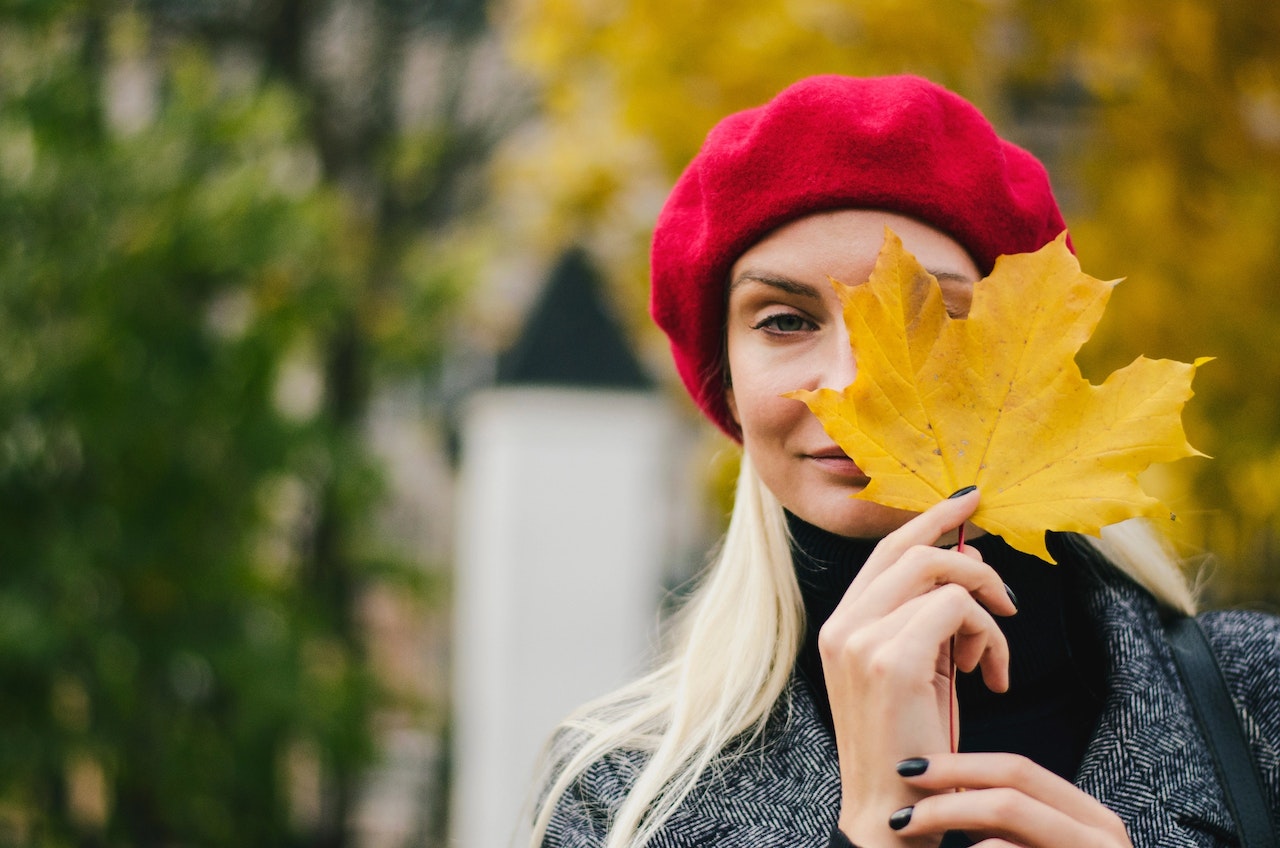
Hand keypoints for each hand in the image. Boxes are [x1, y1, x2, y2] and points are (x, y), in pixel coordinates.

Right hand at [822, 490, 1016, 846]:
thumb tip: (963, 567)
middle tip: (1006, 597)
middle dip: (970, 557)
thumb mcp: (912, 672)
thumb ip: (923, 620)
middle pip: (912, 548)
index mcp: (839, 625)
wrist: (889, 812)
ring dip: (983, 610)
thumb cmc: (907, 748)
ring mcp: (861, 639)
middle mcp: (842, 624)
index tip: (969, 501)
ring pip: (940, 573)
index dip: (929, 519)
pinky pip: (956, 608)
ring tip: (989, 657)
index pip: (884, 549)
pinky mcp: (891, 658)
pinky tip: (988, 675)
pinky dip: (987, 635)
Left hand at [887, 752, 1133, 846]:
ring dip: (949, 823)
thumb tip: (939, 785)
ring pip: (1009, 819)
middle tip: (898, 818)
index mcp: (1091, 819)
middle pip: (1010, 791)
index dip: (958, 764)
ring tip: (908, 838)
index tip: (906, 770)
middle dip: (945, 797)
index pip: (1018, 768)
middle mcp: (1103, 837)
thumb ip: (1006, 823)